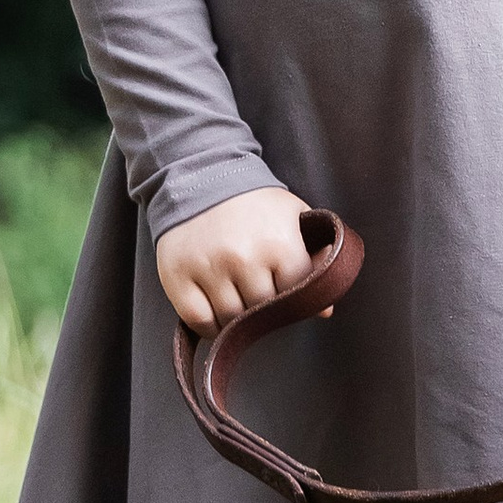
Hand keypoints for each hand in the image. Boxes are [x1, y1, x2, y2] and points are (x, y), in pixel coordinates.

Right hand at [153, 184, 322, 329]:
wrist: (202, 178)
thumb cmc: (255, 203)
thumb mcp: (294, 218)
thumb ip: (314, 261)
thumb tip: (324, 310)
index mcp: (279, 244)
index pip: (295, 295)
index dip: (291, 293)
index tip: (281, 282)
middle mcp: (244, 258)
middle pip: (262, 311)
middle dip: (263, 305)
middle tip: (257, 287)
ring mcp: (209, 269)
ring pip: (231, 320)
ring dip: (236, 318)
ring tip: (236, 294)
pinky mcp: (178, 276)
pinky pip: (199, 321)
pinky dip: (210, 325)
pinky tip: (215, 309)